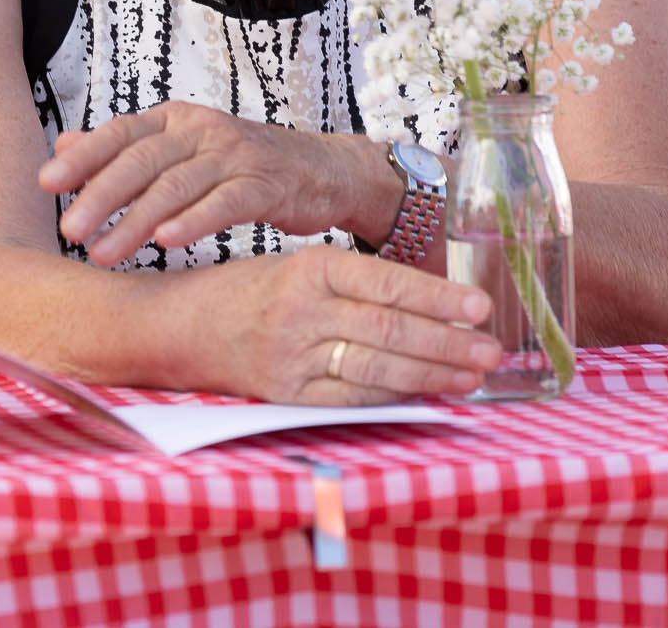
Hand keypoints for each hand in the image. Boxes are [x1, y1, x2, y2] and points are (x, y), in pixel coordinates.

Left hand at [42, 102, 395, 264]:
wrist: (320, 169)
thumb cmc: (237, 165)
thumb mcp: (178, 150)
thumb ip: (123, 150)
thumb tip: (63, 146)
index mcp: (173, 119)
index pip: (119, 132)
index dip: (83, 156)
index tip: (46, 182)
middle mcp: (200, 129)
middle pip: (142, 160)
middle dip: (101, 195)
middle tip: (69, 230)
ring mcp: (235, 155)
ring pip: (177, 185)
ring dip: (136, 220)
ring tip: (103, 252)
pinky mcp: (265, 184)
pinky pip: (225, 202)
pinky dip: (194, 220)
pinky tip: (166, 241)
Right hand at [206, 247, 498, 403]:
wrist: (175, 326)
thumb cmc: (244, 292)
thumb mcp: (294, 268)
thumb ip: (351, 284)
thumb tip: (429, 303)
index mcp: (306, 269)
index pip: (385, 283)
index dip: (437, 297)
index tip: (480, 306)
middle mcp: (299, 312)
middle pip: (389, 329)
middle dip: (448, 341)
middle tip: (492, 348)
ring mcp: (291, 356)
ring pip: (376, 367)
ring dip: (432, 373)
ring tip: (473, 374)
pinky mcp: (285, 394)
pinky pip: (351, 398)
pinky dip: (394, 397)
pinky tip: (426, 393)